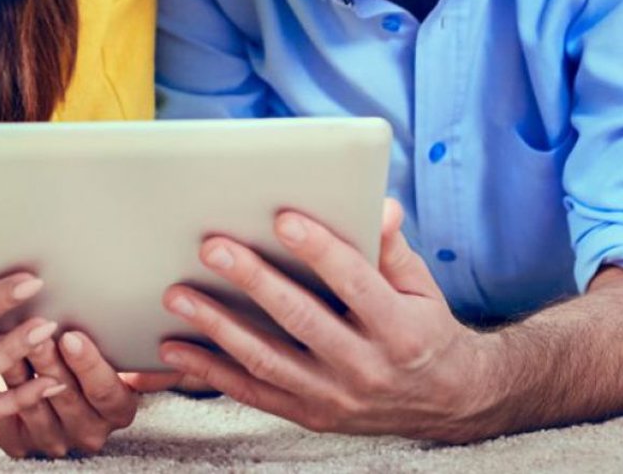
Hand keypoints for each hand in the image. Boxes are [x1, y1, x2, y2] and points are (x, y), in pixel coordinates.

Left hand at [0, 330, 179, 458]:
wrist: (71, 396)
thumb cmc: (105, 365)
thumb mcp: (135, 363)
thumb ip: (150, 361)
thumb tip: (174, 353)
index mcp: (120, 412)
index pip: (106, 392)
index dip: (88, 364)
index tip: (72, 335)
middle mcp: (89, 433)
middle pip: (66, 396)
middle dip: (50, 361)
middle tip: (35, 329)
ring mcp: (53, 441)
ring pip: (32, 404)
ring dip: (20, 370)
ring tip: (8, 335)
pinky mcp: (20, 444)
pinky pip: (5, 416)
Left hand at [155, 199, 494, 441]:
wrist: (446, 402)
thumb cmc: (425, 329)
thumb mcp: (422, 287)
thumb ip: (393, 248)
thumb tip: (380, 206)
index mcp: (399, 329)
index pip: (354, 282)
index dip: (319, 249)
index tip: (283, 217)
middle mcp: (366, 367)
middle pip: (301, 318)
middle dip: (253, 280)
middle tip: (212, 248)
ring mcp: (335, 397)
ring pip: (267, 359)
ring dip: (217, 327)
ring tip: (178, 296)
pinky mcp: (311, 416)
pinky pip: (253, 393)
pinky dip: (210, 372)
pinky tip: (175, 349)